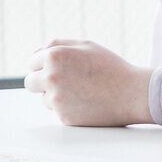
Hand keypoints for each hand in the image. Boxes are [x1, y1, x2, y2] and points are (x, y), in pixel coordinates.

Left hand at [24, 40, 154, 127]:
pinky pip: (58, 112)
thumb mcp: (85, 45)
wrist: (132, 94)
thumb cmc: (110, 67)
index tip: (58, 68)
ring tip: (81, 91)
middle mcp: (51, 77)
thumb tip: (36, 52)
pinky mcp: (64, 117)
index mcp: (54, 56)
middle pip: (30, 83)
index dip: (44, 65)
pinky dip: (68, 108)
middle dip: (41, 82)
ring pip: (44, 99)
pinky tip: (86, 103)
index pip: (32, 62)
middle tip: (61, 82)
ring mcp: (57, 99)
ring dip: (55, 96)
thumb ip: (57, 45)